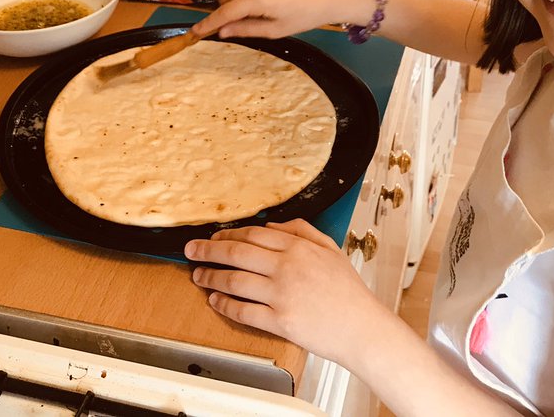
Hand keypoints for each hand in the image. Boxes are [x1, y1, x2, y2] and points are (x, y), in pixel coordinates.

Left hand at [185, 219, 387, 365]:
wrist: (362, 328)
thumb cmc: (348, 291)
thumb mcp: (330, 248)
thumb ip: (302, 231)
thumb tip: (272, 225)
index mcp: (298, 247)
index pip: (253, 234)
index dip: (228, 233)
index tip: (213, 236)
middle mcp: (287, 267)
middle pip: (237, 253)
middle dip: (208, 250)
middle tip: (191, 250)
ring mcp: (282, 295)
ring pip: (235, 281)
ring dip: (211, 277)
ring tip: (198, 276)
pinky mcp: (279, 321)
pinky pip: (243, 311)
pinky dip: (224, 305)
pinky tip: (215, 301)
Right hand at [192, 0, 374, 40]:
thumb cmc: (306, 17)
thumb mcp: (275, 30)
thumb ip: (246, 30)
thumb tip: (222, 32)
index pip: (224, 12)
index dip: (208, 23)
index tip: (195, 32)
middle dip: (223, 12)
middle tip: (231, 28)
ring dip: (234, 3)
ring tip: (254, 18)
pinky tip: (262, 7)